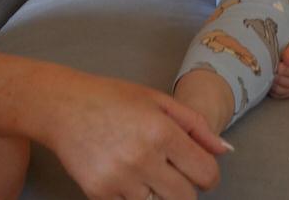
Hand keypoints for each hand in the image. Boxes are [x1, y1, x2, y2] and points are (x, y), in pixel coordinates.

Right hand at [43, 67, 228, 199]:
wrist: (62, 107)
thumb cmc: (112, 99)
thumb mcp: (158, 100)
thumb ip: (196, 126)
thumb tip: (225, 151)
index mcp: (162, 132)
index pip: (206, 173)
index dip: (208, 174)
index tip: (199, 170)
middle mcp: (142, 158)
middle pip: (185, 198)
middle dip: (185, 187)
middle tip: (172, 170)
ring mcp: (119, 179)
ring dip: (157, 192)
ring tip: (142, 166)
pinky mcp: (99, 194)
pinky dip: (133, 196)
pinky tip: (124, 173)